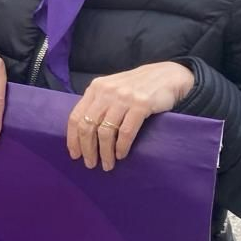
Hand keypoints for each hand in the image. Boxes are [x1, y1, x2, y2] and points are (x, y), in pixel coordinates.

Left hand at [66, 61, 193, 170]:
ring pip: (106, 132)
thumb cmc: (137, 86)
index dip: (73, 138)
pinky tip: (121, 155)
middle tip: (90, 164)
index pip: (76, 116)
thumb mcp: (112, 89)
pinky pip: (126, 132)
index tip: (74, 155)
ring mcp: (123, 98)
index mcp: (95, 89)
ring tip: (107, 164)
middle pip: (88, 126)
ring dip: (105, 152)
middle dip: (87, 149)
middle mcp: (106, 92)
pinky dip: (121, 146)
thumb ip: (98, 104)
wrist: (167, 75)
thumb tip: (83, 132)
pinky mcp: (141, 105)